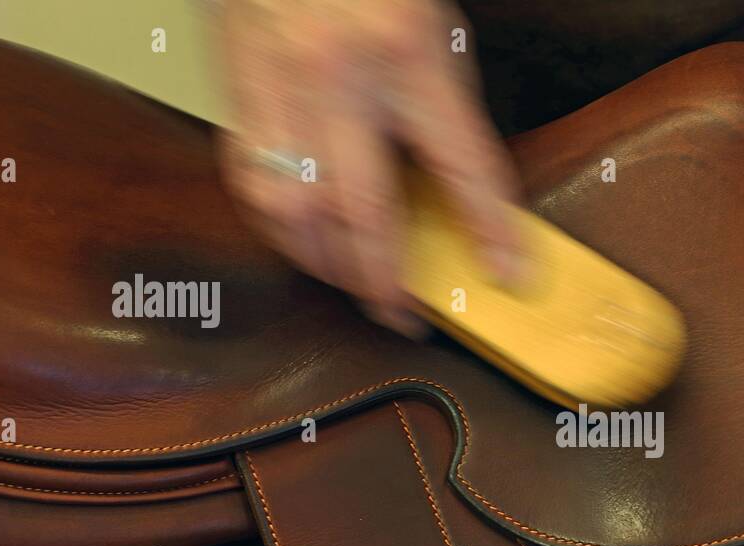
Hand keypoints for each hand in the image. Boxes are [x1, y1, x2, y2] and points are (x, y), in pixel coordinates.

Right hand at [215, 0, 521, 336]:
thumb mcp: (432, 23)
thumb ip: (444, 104)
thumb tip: (465, 188)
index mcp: (405, 50)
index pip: (462, 164)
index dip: (491, 230)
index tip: (509, 275)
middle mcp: (337, 75)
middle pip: (364, 213)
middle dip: (387, 282)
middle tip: (404, 317)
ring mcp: (277, 85)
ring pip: (296, 214)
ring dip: (328, 266)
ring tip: (355, 287)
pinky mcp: (234, 91)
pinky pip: (250, 183)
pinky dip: (279, 228)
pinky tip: (304, 242)